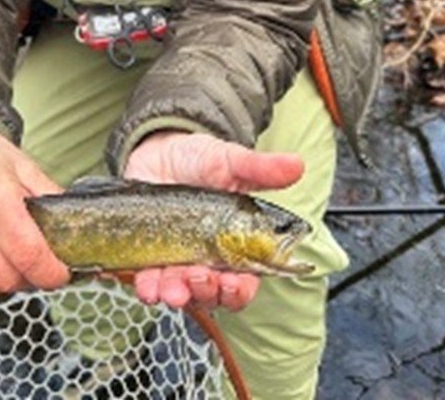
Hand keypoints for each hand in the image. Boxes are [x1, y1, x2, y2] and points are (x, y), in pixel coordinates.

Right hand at [0, 128, 68, 292]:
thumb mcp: (24, 166)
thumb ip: (49, 197)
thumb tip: (74, 227)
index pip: (27, 251)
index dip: (49, 271)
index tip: (60, 272)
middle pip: (5, 277)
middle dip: (29, 278)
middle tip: (38, 265)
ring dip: (3, 275)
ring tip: (11, 254)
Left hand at [124, 132, 303, 311]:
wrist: (158, 150)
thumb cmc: (200, 159)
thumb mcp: (230, 161)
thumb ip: (261, 168)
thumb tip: (297, 165)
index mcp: (234, 246)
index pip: (244, 282)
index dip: (240, 290)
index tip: (234, 283)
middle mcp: (207, 261)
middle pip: (212, 295)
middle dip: (207, 293)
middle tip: (199, 277)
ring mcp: (176, 261)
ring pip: (180, 293)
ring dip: (176, 294)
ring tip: (170, 286)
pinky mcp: (148, 258)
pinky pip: (148, 282)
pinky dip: (147, 288)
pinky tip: (146, 285)